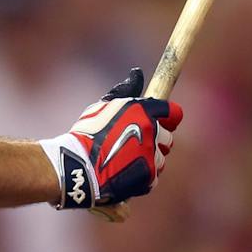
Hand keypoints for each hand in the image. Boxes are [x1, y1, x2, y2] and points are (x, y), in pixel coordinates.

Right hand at [41, 68, 182, 210]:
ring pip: (160, 159)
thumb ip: (124, 92)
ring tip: (125, 162)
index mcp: (142, 110)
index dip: (169, 119)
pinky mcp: (149, 174)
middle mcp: (151, 130)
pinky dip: (142, 178)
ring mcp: (151, 153)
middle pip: (167, 138)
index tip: (162, 124)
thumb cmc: (87, 133)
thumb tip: (136, 73)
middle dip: (156, 143)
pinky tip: (125, 175)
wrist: (78, 165)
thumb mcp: (103, 107)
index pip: (173, 112)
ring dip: (148, 161)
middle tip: (135, 147)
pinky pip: (153, 178)